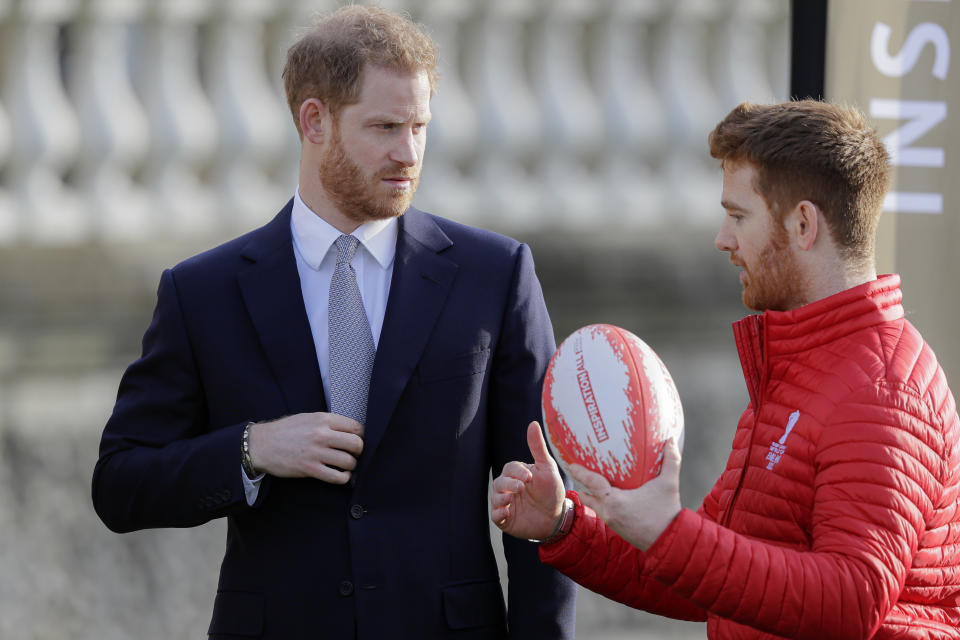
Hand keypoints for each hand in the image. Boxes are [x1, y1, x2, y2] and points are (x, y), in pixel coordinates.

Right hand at [247, 412, 363, 483]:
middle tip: (353, 454)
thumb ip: (328, 423)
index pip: (355, 427)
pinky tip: (340, 475)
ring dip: (351, 466)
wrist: (261, 444)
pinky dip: (343, 478)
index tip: (356, 440)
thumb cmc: (285, 430)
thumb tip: (349, 431)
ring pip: (349, 462)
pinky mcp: (310, 469)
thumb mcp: (308, 418)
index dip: (360, 435)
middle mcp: (322, 434)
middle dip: (358, 451)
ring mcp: (316, 452)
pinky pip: (337, 477)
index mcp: (323, 419)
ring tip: (346, 466)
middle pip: (357, 444)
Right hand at [491, 422, 565, 539]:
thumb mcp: (547, 468)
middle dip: (509, 485)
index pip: (510, 468)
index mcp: (517, 474)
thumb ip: (538, 447)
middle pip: (499, 483)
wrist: (557, 517)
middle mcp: (509, 488)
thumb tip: (532, 423)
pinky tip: (507, 513)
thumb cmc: (552, 490)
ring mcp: (506, 504)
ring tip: (511, 500)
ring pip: (495, 498)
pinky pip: (495, 516)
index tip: (529, 477)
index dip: (517, 472)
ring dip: (501, 498)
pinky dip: (498, 514)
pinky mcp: (505, 519)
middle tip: (521, 488)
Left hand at [570, 438, 681, 550]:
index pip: (592, 483)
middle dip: (581, 483)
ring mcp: (611, 521)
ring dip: (590, 493)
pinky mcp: (616, 528)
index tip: (570, 464)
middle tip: (575, 470)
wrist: (669, 542)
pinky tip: (606, 496)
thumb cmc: (667, 513)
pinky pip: (602, 512)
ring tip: (587, 482)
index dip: (580, 473)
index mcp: (615, 501)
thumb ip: (671, 461)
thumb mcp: (669, 484)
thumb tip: (671, 440)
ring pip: (594, 505)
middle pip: (587, 495)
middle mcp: (608, 512)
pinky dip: (599, 502)